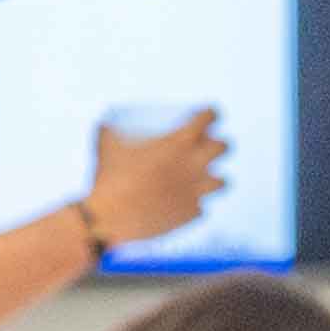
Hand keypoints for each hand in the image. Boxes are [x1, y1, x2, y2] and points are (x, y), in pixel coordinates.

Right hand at [85, 109, 225, 251]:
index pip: (210, 117)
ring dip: (215, 178)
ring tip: (207, 178)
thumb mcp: (106, 143)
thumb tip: (105, 122)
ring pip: (223, 182)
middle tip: (209, 146)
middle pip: (224, 148)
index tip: (207, 115)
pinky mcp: (191, 215)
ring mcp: (196, 191)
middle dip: (219, 145)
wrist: (110, 217)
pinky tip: (188, 205)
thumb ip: (110, 129)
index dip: (211, 113)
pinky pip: (202, 209)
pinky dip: (195, 206)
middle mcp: (196, 164)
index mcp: (181, 141)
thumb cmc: (108, 175)